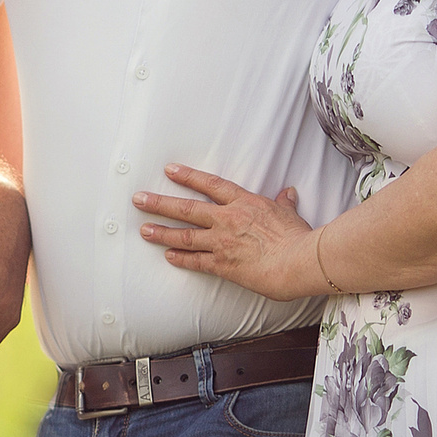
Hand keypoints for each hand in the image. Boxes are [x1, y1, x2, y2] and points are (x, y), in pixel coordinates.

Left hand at [134, 164, 320, 301]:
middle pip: (187, 209)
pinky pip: (196, 261)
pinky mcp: (223, 265)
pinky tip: (168, 257)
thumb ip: (284, 203)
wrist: (298, 261)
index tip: (170, 170)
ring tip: (144, 230)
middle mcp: (227, 220)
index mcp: (244, 203)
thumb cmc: (298, 237)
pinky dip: (181, 259)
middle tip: (139, 200)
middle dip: (160, 203)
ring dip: (162, 232)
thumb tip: (288, 193)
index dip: (188, 176)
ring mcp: (222, 243)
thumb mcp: (290, 214)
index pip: (210, 185)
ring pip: (185, 236)